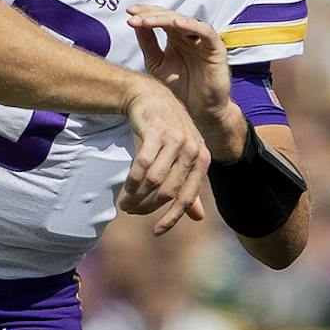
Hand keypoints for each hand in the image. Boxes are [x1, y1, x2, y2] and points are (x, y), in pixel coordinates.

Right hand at [120, 82, 209, 235]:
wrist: (152, 97)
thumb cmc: (170, 130)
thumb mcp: (185, 156)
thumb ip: (190, 185)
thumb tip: (198, 218)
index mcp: (203, 159)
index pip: (187, 197)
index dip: (172, 217)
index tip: (157, 231)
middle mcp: (193, 150)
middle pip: (168, 191)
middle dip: (148, 207)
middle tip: (132, 212)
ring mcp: (176, 140)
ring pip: (154, 181)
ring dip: (137, 197)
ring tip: (126, 203)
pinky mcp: (157, 132)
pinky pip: (143, 165)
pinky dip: (132, 181)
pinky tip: (126, 189)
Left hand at [128, 6, 243, 157]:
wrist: (198, 111)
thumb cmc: (180, 89)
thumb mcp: (157, 64)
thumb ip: (148, 44)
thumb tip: (135, 24)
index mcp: (175, 38)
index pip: (160, 18)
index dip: (145, 13)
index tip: (129, 13)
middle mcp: (189, 36)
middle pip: (170, 16)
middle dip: (151, 15)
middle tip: (135, 16)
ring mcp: (202, 40)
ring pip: (185, 20)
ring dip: (165, 18)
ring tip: (148, 20)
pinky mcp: (216, 48)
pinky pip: (205, 32)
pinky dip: (191, 25)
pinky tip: (176, 24)